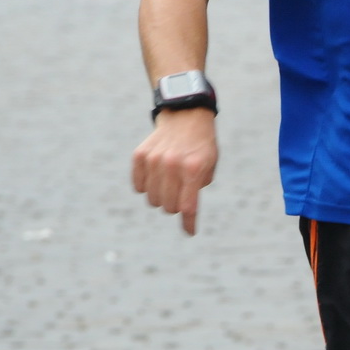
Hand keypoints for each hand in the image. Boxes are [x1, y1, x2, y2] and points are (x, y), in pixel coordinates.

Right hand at [131, 109, 218, 234]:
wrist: (186, 116)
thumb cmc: (201, 145)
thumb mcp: (210, 164)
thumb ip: (198, 187)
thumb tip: (184, 210)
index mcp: (193, 168)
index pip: (188, 206)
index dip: (189, 223)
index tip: (190, 232)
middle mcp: (171, 165)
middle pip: (168, 206)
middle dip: (176, 207)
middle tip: (181, 196)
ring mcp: (153, 160)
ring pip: (152, 199)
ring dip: (161, 198)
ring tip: (170, 184)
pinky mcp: (139, 156)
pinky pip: (139, 187)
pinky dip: (147, 187)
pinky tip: (157, 177)